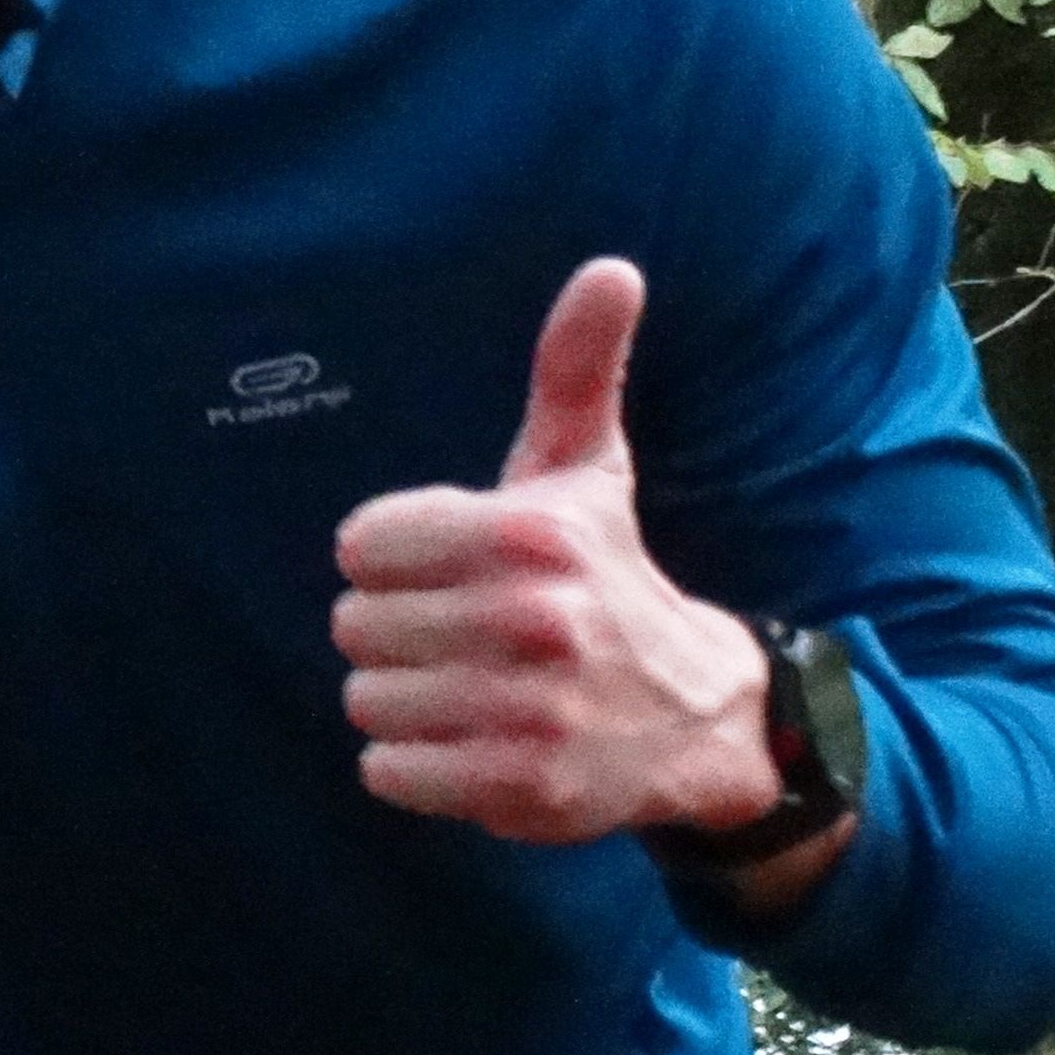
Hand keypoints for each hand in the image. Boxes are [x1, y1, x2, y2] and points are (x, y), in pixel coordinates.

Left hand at [328, 261, 787, 849]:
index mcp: (528, 534)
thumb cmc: (607, 578)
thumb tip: (611, 266)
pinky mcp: (520, 789)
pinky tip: (474, 745)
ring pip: (366, 699)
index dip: (393, 562)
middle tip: (467, 638)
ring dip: (405, 702)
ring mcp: (527, 711)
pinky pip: (388, 771)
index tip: (452, 571)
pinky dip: (415, 767)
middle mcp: (532, 619)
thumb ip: (576, 370)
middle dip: (398, 633)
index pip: (359, 545)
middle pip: (354, 626)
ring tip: (473, 691)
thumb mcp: (587, 472)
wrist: (701, 719)